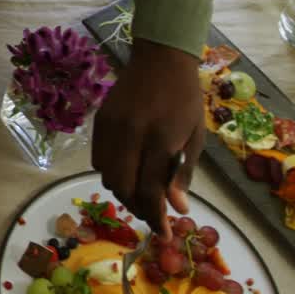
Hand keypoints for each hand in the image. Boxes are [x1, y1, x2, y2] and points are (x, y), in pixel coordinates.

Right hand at [91, 39, 203, 240]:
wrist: (160, 60)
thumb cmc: (185, 98)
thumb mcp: (195, 135)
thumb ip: (182, 172)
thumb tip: (177, 207)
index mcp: (160, 138)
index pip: (151, 188)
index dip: (156, 216)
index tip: (164, 233)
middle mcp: (131, 134)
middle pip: (124, 186)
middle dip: (138, 208)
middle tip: (153, 216)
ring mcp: (111, 127)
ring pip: (107, 176)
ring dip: (123, 192)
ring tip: (141, 195)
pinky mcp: (100, 122)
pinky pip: (99, 159)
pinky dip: (111, 174)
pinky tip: (127, 173)